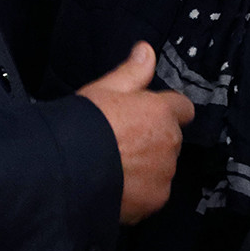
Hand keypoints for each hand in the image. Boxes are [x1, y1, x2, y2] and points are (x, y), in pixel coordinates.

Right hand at [77, 42, 194, 223]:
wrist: (67, 170)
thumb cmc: (84, 124)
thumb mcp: (104, 89)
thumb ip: (132, 72)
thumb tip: (147, 50)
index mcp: (161, 112)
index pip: (183, 108)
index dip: (166, 111)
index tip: (147, 115)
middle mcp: (170, 142)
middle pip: (171, 139)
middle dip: (154, 139)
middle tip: (122, 142)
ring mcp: (164, 174)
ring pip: (162, 167)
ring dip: (148, 166)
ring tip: (115, 167)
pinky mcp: (154, 201)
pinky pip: (152, 193)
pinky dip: (140, 191)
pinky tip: (116, 186)